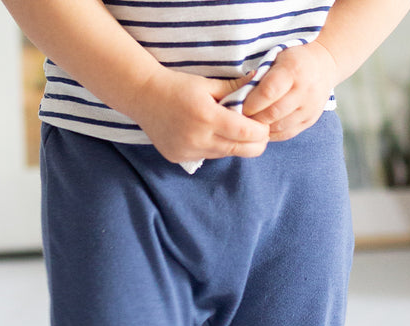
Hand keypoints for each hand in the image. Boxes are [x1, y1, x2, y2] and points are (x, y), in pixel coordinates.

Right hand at [130, 68, 268, 163]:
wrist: (144, 96)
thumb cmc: (178, 86)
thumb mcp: (208, 83)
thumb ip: (235, 88)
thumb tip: (261, 83)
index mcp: (208, 116)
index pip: (247, 133)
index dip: (261, 132)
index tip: (265, 125)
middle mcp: (199, 138)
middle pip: (242, 150)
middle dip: (255, 143)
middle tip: (258, 132)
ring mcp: (188, 151)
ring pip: (225, 155)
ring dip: (234, 145)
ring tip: (231, 129)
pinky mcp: (180, 158)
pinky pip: (208, 157)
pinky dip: (215, 148)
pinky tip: (208, 134)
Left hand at [241, 42, 337, 141]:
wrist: (324, 65)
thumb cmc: (292, 60)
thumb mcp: (277, 59)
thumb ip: (260, 77)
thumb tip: (238, 98)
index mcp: (293, 70)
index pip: (268, 92)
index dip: (251, 103)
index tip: (239, 106)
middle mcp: (304, 90)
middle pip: (273, 113)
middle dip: (253, 118)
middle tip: (240, 120)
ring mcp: (309, 108)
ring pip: (279, 127)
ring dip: (261, 128)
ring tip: (250, 125)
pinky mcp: (310, 120)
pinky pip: (287, 133)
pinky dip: (271, 134)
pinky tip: (263, 129)